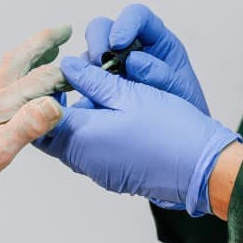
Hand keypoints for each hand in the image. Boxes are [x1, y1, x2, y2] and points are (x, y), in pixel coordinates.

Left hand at [0, 28, 68, 242]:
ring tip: (48, 52)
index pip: (40, 79)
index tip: (89, 64)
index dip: (66, 71)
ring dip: (31, 56)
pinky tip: (19, 89)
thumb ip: (27, 125)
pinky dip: (17, 77)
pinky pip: (3, 87)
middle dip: (43, 43)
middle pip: (20, 60)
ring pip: (10, 71)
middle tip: (64, 30)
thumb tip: (54, 103)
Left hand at [36, 56, 240, 215]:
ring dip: (73, 118)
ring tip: (90, 92)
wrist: (200, 169)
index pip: (42, 115)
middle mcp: (83, 159)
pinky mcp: (110, 175)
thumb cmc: (169, 129)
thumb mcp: (129, 94)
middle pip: (50, 132)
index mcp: (82, 136)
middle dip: (53, 106)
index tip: (54, 73)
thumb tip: (68, 66)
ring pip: (67, 142)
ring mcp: (96, 170)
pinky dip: (87, 132)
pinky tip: (105, 113)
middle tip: (68, 81)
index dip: (43, 91)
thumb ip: (93, 80)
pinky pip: (85, 152)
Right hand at [85, 4, 208, 113]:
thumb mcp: (180, 91)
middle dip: (98, 41)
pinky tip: (82, 99)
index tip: (117, 43)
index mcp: (156, 39)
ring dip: (86, 66)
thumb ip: (162, 75)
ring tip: (91, 86)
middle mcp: (130, 48)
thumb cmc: (186, 111)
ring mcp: (111, 68)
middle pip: (103, 28)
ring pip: (88, 53)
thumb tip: (133, 61)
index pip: (136, 16)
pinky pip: (80, 80)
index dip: (125, 23)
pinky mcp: (98, 88)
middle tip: (98, 63)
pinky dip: (77, 87)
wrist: (180, 143)